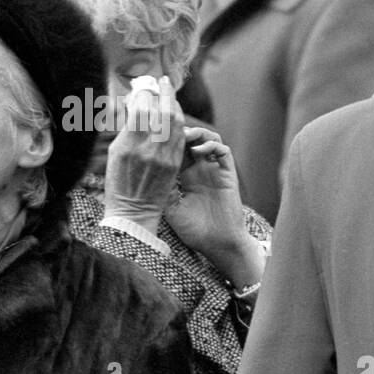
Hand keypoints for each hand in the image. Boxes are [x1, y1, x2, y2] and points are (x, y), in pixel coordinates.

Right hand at [103, 76, 184, 233]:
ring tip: (170, 93)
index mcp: (129, 144)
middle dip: (164, 92)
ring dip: (174, 103)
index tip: (143, 86)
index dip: (144, 94)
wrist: (134, 212)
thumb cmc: (118, 183)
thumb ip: (124, 127)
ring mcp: (165, 155)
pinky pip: (181, 135)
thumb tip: (130, 104)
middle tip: (163, 81)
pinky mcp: (175, 162)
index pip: (141, 109)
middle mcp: (149, 148)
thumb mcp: (113, 153)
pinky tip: (175, 114)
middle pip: (162, 111)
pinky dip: (179, 121)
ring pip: (176, 121)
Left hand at [166, 127, 262, 285]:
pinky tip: (199, 150)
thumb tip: (145, 170)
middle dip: (179, 131)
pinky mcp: (228, 174)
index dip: (167, 140)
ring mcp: (214, 171)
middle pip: (191, 139)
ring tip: (184, 135)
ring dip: (197, 133)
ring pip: (208, 139)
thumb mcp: (170, 207)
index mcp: (185, 176)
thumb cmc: (193, 230)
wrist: (217, 244)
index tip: (154, 134)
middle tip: (168, 129)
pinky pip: (223, 151)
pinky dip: (212, 145)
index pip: (175, 149)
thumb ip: (162, 188)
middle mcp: (200, 169)